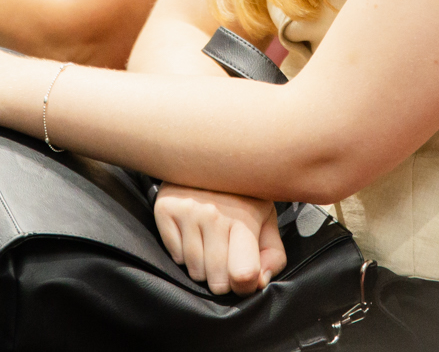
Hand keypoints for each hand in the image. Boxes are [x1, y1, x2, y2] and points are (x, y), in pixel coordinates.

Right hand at [153, 186, 284, 294]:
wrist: (207, 154)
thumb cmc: (241, 194)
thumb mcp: (266, 219)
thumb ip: (272, 255)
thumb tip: (259, 282)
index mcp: (244, 218)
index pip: (244, 274)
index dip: (246, 285)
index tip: (245, 275)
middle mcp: (213, 214)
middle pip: (217, 281)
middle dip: (223, 278)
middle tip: (227, 254)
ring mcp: (187, 212)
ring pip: (195, 271)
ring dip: (203, 266)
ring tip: (210, 241)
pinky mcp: (165, 209)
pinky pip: (175, 256)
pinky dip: (184, 253)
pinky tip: (193, 232)